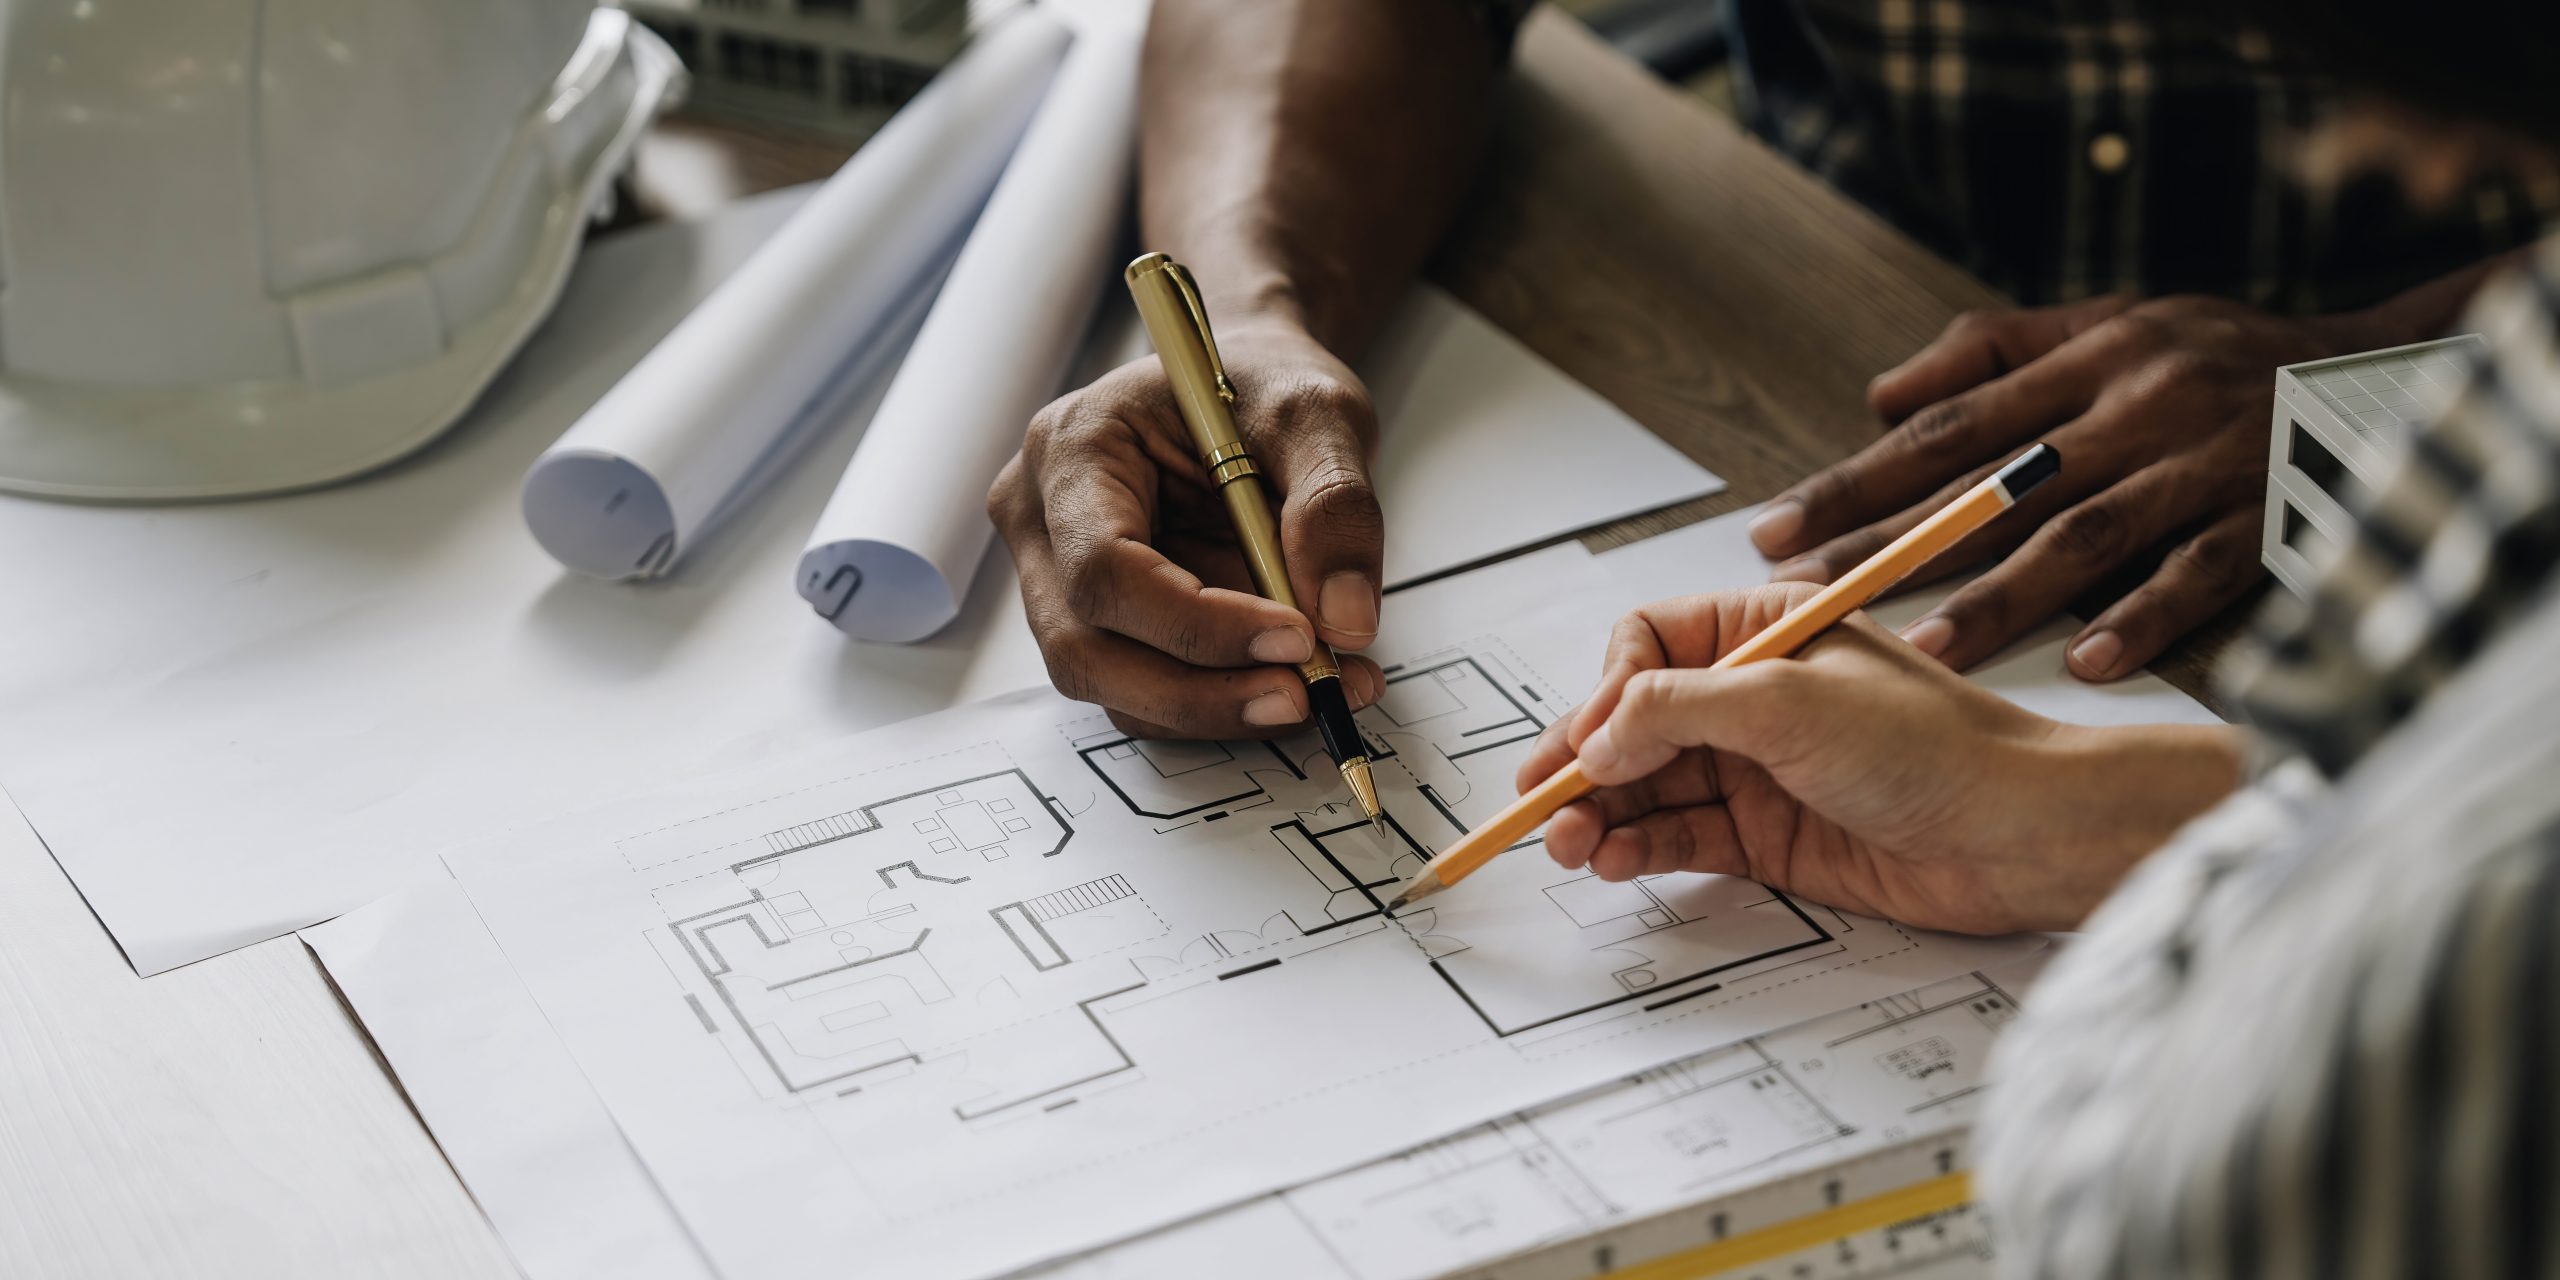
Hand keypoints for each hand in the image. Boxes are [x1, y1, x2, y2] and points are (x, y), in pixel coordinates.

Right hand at [989, 320, 1386, 738]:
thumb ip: (1335, 506)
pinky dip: (1226, 698)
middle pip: (1087, 650)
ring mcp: (1062, 580)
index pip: (1104, 567)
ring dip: (1222, 705)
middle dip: (1202, 691)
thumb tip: (1346, 619)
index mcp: (1073, 448)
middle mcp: (1045, 522)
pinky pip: (1150, 688)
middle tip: (1306, 693)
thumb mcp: (1317, 414)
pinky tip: (1299, 677)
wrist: (1253, 389)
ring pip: (1116, 685)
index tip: (1294, 636)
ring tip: (1324, 685)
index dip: (1194, 623)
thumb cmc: (1262, 383)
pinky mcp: (1106, 622)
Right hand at [1514, 585, 2247, 933]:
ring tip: (1569, 846)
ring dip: (1600, 814)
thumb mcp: (1788, 702)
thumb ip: (1676, 712)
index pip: (1645, 646)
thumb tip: (1596, 738)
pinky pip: (1680, 838)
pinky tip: (1614, 861)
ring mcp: (1757, 767)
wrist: (2015, 834)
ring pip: (1647, 787)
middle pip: (1633, 723)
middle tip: (1540, 805)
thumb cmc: (1932, 744)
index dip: (1606, 694)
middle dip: (1582, 764)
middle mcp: (1752, 695)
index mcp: (1760, 630)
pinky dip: (1639, 849)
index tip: (1589, 745)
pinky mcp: (1768, 835)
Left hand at [1747, 295, 2367, 680]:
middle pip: (1995, 489)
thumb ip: (1990, 350)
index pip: (1947, 430)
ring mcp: (2199, 472)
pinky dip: (2142, 619)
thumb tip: (1879, 398)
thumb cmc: (2213, 350)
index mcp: (2089, 361)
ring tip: (1922, 653)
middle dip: (1895, 547)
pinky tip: (2087, 664)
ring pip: (2084, 540)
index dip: (1858, 481)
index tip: (1779, 529)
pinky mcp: (2258, 526)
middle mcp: (2135, 412)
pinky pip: (2194, 578)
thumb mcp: (2107, 319)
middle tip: (1812, 600)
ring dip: (2002, 600)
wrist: (2367, 372)